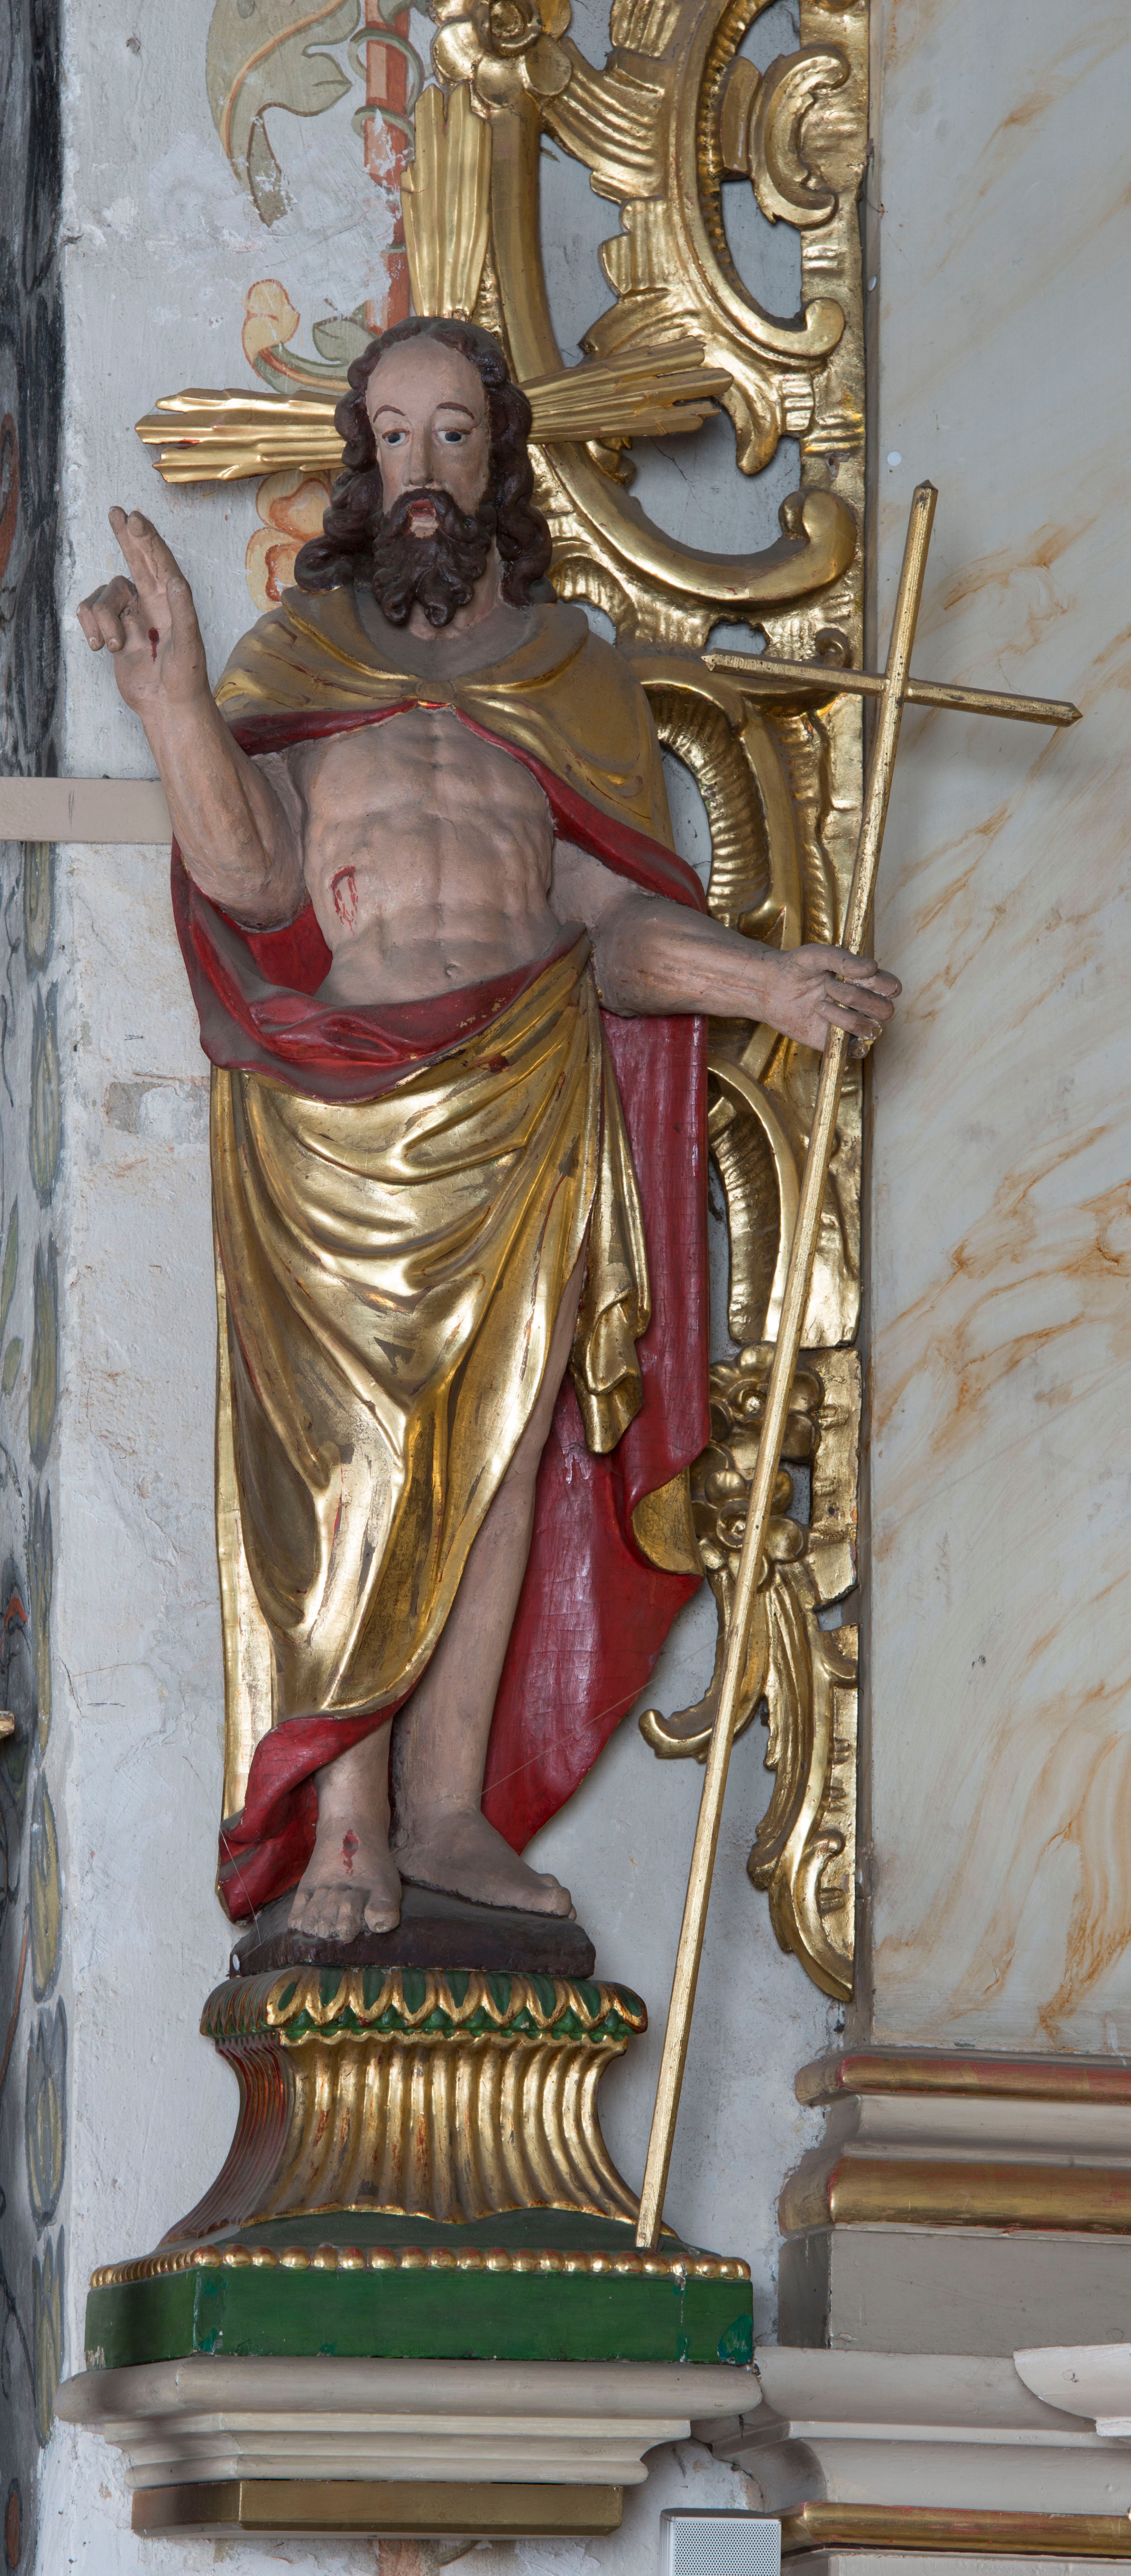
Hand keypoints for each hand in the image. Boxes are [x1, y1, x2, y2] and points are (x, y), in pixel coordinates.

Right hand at [77, 508, 208, 719]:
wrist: (168, 705)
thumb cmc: (186, 678)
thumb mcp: (189, 645)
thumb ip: (183, 612)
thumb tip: (176, 579)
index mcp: (173, 600)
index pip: (159, 561)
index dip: (147, 538)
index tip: (135, 517)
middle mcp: (153, 601)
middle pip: (137, 559)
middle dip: (126, 536)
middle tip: (116, 511)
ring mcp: (132, 614)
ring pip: (106, 595)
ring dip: (104, 620)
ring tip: (115, 647)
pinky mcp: (114, 629)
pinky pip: (92, 612)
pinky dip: (90, 626)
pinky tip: (99, 647)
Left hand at [757, 943, 900, 1056]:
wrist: (771, 988)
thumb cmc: (798, 967)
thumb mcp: (817, 955)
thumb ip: (844, 959)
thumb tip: (871, 967)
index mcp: (866, 981)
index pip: (892, 987)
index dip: (879, 984)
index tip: (853, 975)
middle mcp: (864, 1004)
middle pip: (885, 1010)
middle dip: (857, 998)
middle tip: (829, 987)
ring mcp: (852, 1023)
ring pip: (869, 1029)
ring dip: (843, 1015)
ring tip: (818, 1004)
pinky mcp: (838, 1042)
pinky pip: (858, 1051)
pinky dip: (848, 1041)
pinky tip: (827, 1025)